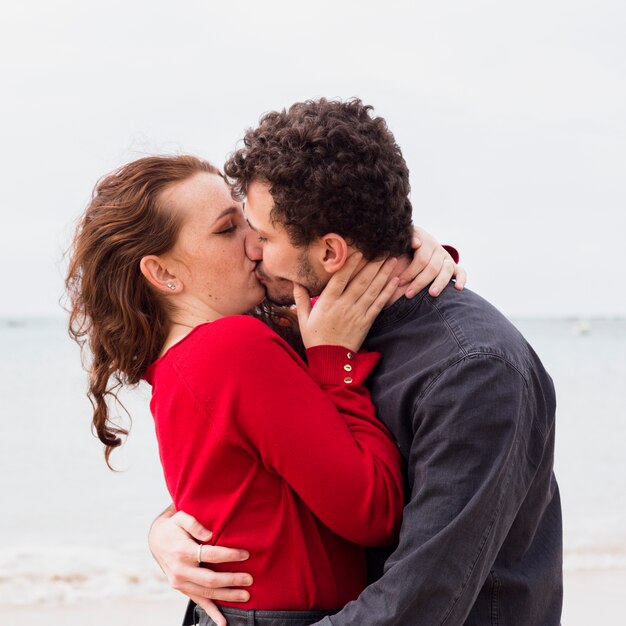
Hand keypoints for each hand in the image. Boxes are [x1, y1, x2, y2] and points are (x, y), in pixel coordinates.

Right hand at [149, 506, 251, 625]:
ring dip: (227, 596)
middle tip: (250, 579)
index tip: (245, 554)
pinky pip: (198, 602)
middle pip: (210, 580)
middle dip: (232, 580)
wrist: (155, 539)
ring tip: (245, 596)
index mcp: (183, 551)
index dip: (229, 555)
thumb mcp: (181, 517)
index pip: (211, 555)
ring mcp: (180, 583)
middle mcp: (180, 571)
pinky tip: (223, 622)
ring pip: (206, 594)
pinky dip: (211, 612)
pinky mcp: (181, 588)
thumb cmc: (173, 526)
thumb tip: (209, 534)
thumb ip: (194, 523)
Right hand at [294, 252, 398, 351]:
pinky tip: (395, 281)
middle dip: (373, 264)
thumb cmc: (315, 338)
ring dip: (383, 274)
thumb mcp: (303, 318)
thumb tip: (295, 281)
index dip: (350, 264)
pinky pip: (379, 304)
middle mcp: (344, 306)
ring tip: (392, 260)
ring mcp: (357, 314)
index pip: (340, 279)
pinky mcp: (366, 322)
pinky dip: (388, 292)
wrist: (330, 360)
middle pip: (361, 281)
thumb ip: (300, 298)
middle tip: (383, 250)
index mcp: (327, 302)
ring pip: (372, 290)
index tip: (360, 252)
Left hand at [399, 227, 466, 297]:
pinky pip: (461, 272)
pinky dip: (461, 279)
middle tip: (409, 294)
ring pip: (447, 270)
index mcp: (425, 242)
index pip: (421, 259)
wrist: (416, 240)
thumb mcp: (403, 240)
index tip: (399, 282)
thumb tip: (416, 243)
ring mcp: (447, 257)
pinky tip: (458, 288)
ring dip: (439, 283)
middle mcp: (438, 249)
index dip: (410, 272)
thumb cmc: (405, 244)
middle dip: (420, 282)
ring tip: (432, 294)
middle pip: (433, 267)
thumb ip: (407, 240)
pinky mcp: (453, 265)